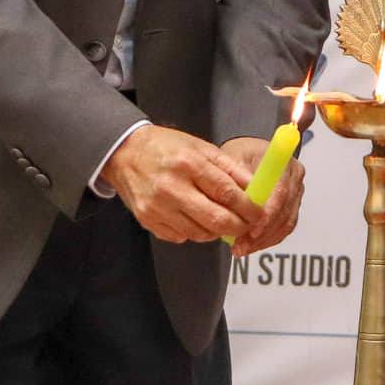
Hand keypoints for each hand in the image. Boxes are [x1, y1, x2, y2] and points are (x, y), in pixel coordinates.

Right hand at [102, 124, 258, 245]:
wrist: (125, 153)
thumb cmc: (166, 147)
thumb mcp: (201, 147)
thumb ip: (230, 168)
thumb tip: (254, 188)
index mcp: (188, 164)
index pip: (227, 193)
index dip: (248, 208)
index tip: (259, 213)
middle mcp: (172, 187)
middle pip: (216, 219)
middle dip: (239, 226)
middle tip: (248, 224)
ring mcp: (157, 207)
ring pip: (200, 233)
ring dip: (218, 231)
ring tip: (223, 219)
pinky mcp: (148, 221)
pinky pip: (181, 237)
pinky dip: (196, 232)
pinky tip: (197, 219)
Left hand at [219, 135, 306, 258]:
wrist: (251, 154)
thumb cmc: (242, 154)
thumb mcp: (234, 157)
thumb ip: (236, 176)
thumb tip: (234, 198)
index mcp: (284, 163)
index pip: (281, 192)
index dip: (269, 213)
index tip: (253, 229)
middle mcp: (295, 178)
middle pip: (285, 211)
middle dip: (263, 232)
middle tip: (242, 244)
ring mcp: (296, 193)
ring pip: (286, 223)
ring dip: (264, 239)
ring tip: (242, 248)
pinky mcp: (292, 207)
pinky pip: (284, 228)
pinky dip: (268, 239)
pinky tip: (251, 245)